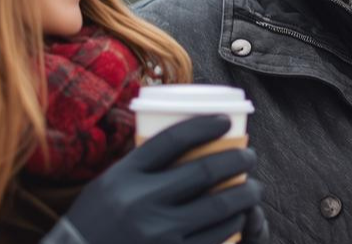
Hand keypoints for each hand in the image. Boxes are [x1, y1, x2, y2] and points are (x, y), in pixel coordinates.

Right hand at [61, 113, 266, 243]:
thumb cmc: (97, 220)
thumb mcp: (111, 183)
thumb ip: (143, 163)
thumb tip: (184, 134)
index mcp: (126, 176)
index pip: (173, 139)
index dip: (205, 125)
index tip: (225, 120)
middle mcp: (142, 204)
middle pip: (204, 172)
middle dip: (237, 160)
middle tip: (251, 156)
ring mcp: (158, 236)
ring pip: (216, 209)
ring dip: (244, 196)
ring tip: (254, 188)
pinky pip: (212, 241)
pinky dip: (232, 227)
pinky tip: (239, 218)